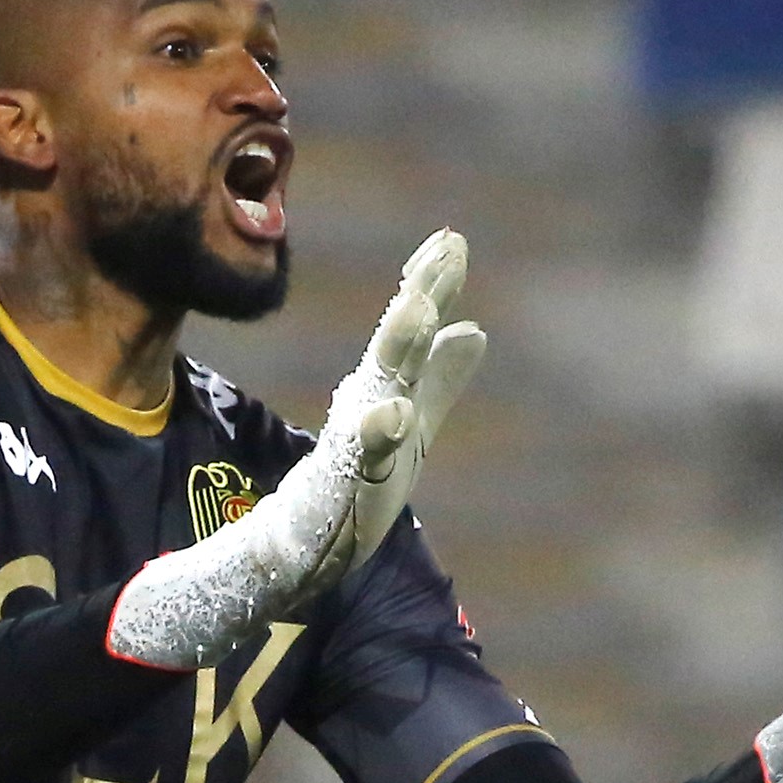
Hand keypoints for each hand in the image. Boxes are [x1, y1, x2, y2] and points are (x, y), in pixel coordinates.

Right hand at [324, 229, 487, 570]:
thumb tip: (475, 329)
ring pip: (380, 385)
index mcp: (389, 388)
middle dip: (420, 295)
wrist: (307, 544)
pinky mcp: (343, 481)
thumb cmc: (360, 481)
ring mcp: (356, 439)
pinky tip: (394, 415)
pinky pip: (362, 456)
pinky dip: (378, 434)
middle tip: (444, 250)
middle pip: (399, 341)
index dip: (432, 283)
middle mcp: (370, 401)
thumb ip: (439, 379)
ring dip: (398, 346)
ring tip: (418, 306)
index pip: (413, 326)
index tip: (451, 238)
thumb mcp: (411, 425)